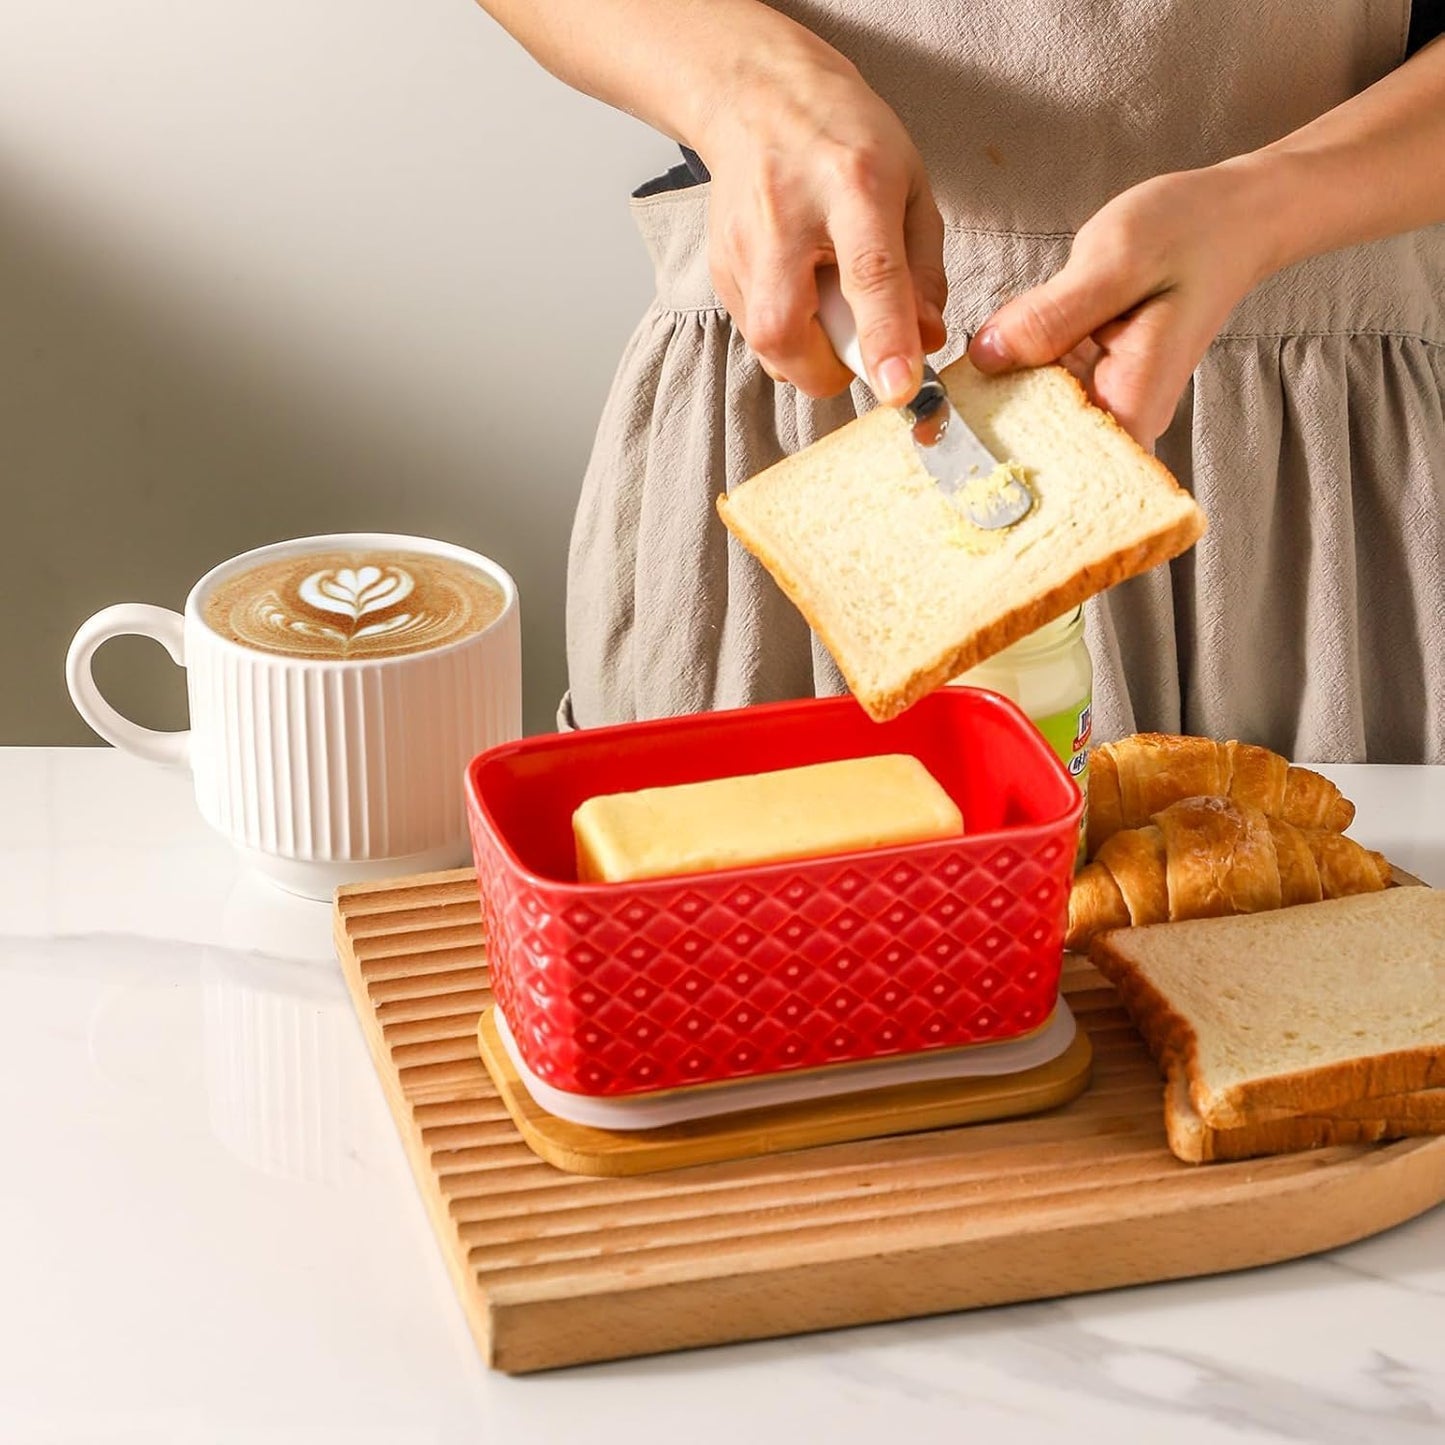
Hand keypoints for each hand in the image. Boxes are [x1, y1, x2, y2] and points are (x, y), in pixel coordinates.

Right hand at [696, 47, 945, 405]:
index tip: (898, 388)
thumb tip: (925, 342)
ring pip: (769, 346)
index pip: (868, 276)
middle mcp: (785, 219)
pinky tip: (802, 291)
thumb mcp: (909, 185)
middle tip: (857, 343)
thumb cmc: (844, 139)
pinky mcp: (721, 270)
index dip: (883, 340)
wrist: (759, 98)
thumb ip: (923, 270)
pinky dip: (790, 334)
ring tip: (828, 303)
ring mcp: (742, 248)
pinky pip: (758, 336)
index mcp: (851, 185)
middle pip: (787, 331)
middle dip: (828, 368)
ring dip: (810, 352)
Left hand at [968, 161, 1276, 445]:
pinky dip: (1011, 376)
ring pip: (1032, 422)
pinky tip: (983, 361)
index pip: (1064, 475)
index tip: (952, 460)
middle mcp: (1119, 416)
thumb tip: (987, 356)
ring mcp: (1103, 400)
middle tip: (931, 423)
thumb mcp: (1115, 261)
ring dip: (991, 407)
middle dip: (985, 441)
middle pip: (1040, 454)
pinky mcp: (1089, 378)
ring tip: (942, 401)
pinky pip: (1039, 390)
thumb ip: (1051, 316)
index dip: (1005, 473)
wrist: (1231, 216)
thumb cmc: (1190, 233)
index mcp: (1130, 403)